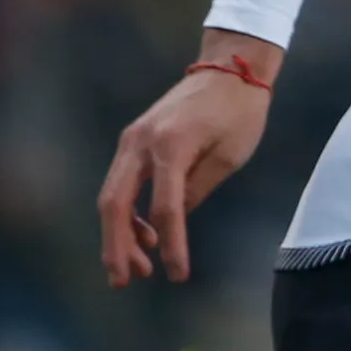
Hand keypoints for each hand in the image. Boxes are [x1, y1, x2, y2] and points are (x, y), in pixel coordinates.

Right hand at [98, 30, 280, 286]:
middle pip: (116, 204)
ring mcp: (132, 140)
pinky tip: (145, 237)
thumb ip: (197, 191)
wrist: (229, 68)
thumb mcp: (229, 157)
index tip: (178, 275)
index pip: (166, 209)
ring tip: (138, 269)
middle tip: (126, 282)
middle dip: (117, 247)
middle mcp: (141, 142)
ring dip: (119, 235)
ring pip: (112, 196)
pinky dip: (128, 213)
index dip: (172, 246)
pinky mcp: (134, 141)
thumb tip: (172, 223)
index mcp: (171, 146)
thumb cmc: (238, 112)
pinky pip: (121, 183)